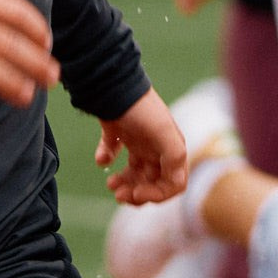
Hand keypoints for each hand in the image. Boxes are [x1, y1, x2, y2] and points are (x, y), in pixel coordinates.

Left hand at [95, 88, 188, 205]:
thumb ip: (174, 158)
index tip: (137, 193)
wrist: (112, 82)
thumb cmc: (140, 109)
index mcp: (171, 149)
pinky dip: (106, 159)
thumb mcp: (163, 133)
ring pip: (134, 172)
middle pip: (152, 182)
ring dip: (124, 183)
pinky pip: (112, 153)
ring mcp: (137, 140)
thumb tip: (176, 183)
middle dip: (137, 192)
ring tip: (111, 184)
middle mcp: (156, 147)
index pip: (173, 183)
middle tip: (119, 195)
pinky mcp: (118, 133)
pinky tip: (101, 158)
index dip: (157, 195)